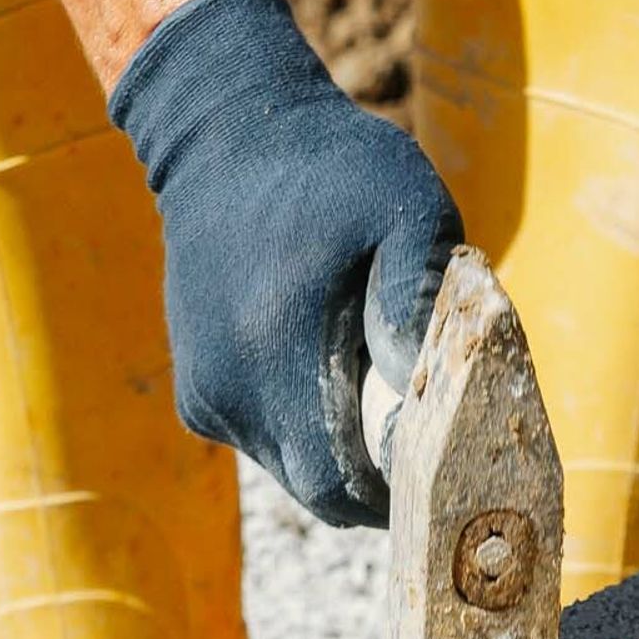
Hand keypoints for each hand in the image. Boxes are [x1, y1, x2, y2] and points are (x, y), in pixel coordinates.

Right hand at [111, 0, 462, 526]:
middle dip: (375, 481)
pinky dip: (305, 427)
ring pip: (292, 470)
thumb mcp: (404, 206)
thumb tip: (423, 382)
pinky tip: (330, 372)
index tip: (442, 474)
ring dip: (339, 451)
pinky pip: (265, 440)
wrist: (228, 140)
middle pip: (318, 489)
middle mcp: (228, 391)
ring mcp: (206, 396)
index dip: (395, 498)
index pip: (338, 486)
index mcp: (276, 356)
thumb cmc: (332, 171)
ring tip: (379, 392)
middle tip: (427, 442)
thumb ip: (418, 294)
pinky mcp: (197, 391)